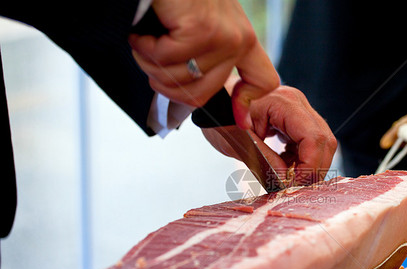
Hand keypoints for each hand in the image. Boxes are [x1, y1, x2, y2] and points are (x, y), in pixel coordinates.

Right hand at [129, 0, 278, 122]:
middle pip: (200, 96)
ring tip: (145, 39)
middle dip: (164, 83)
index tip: (238, 119)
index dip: (248, 104)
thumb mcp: (196, 30)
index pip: (264, 80)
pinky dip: (144, 47)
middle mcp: (238, 40)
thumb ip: (202, 61)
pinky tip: (143, 30)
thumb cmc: (170, 1)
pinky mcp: (202, 30)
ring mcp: (223, 36)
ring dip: (150, 63)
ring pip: (180, 81)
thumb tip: (186, 101)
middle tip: (150, 59)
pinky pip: (165, 60)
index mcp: (241, 40)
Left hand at [203, 85, 337, 184]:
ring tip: (290, 179)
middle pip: (324, 141)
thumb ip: (265, 160)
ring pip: (321, 143)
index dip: (309, 166)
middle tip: (296, 188)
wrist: (212, 104)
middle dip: (314, 169)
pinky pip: (309, 142)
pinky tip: (287, 167)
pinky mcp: (295, 119)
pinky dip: (302, 159)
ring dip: (310, 165)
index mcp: (284, 103)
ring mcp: (298, 110)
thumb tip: (287, 181)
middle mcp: (297, 103)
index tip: (294, 185)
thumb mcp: (239, 142)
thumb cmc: (220, 117)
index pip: (313, 138)